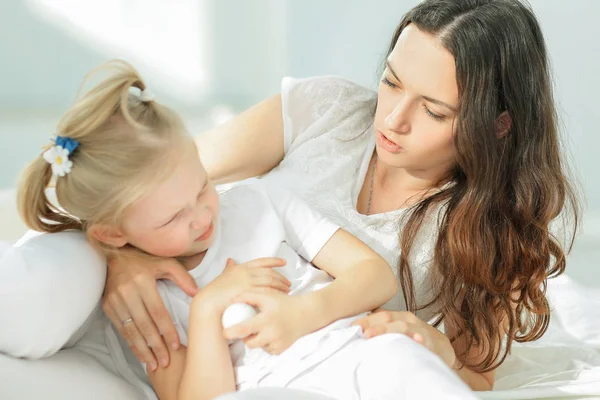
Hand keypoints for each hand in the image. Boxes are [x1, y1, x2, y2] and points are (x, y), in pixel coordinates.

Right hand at [102, 253, 198, 370]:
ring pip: (131, 330)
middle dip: (156, 346)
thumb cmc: (144, 260)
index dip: (167, 330)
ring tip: (154, 364)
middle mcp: (127, 292)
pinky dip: (131, 343)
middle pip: (144, 324)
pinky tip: (140, 354)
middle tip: (166, 361)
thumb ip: (182, 277)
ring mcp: (115, 300)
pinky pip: (121, 329)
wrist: (114, 256)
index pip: (158, 311)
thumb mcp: (166, 262)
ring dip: (143, 349)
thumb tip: (196, 294)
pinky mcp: (108, 306)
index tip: (176, 345)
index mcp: (143, 281)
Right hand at [197, 258, 289, 314]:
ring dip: (281, 286)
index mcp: (241, 267)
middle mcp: (246, 272)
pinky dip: (276, 293)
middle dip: (281, 277)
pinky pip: (267, 291)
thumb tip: (230, 260)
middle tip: (288, 283)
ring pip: (271, 281)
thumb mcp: (223, 276)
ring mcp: (248, 282)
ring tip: (287, 290)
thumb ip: (229, 268)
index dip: (274, 261)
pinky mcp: (250, 292)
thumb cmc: (215, 292)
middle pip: (270, 273)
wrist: (209, 302)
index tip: (284, 262)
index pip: (262, 262)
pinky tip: (281, 297)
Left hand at [223, 289, 308, 354]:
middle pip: (250, 342)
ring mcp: (277, 343)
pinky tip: (270, 333)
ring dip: (256, 340)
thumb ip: (250, 295)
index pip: (246, 328)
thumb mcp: (268, 295)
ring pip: (258, 346)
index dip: (232, 332)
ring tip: (260, 329)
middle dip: (245, 337)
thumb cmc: (284, 303)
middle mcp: (272, 333)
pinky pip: (267, 349)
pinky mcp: (281, 349)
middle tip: (246, 329)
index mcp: (267, 319)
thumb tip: (233, 298)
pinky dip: (265, 343)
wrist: (305, 314)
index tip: (224, 333)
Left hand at [353, 310, 456, 368]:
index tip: (351, 326)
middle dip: (374, 325)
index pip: (380, 314)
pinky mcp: (430, 343)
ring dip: (389, 331)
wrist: (442, 347)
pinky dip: (418, 340)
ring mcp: (420, 330)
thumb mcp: (398, 328)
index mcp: (399, 316)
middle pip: (389, 318)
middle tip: (362, 333)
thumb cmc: (415, 336)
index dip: (365, 320)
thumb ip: (382, 326)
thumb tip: (359, 327)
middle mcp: (408, 320)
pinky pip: (424, 341)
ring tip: (375, 336)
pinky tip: (415, 341)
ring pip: (403, 327)